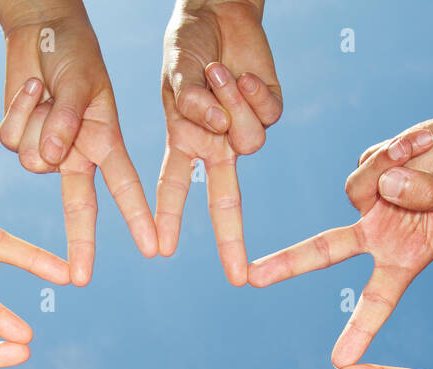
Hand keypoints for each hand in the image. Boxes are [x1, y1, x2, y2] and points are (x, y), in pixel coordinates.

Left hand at [0, 7, 157, 283]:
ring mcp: (46, 148)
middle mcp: (77, 153)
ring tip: (46, 91)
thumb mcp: (80, 83)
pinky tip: (30, 90)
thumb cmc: (73, 52)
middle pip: (80, 207)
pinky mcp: (18, 137)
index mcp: (105, 142)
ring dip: (37, 122)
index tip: (152, 247)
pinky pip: (11, 139)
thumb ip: (68, 121)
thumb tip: (53, 160)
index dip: (138, 218)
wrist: (41, 30)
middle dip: (80, 244)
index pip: (125, 186)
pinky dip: (17, 110)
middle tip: (81, 279)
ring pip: (34, 162)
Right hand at [156, 0, 281, 284]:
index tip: (161, 249)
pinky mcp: (270, 109)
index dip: (169, 218)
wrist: (218, 10)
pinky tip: (240, 73)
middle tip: (237, 277)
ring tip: (217, 72)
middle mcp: (217, 144)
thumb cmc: (188, 42)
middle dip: (230, 241)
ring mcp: (245, 129)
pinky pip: (267, 115)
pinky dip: (251, 91)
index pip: (175, 187)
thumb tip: (216, 128)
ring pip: (249, 142)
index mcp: (185, 140)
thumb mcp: (176, 74)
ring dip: (231, 104)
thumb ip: (190, 104)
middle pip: (225, 201)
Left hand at [248, 103, 432, 366]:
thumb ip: (431, 194)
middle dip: (287, 263)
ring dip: (392, 168)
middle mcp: (382, 234)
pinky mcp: (371, 170)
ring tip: (427, 158)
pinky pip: (368, 160)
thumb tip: (384, 187)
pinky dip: (396, 149)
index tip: (340, 364)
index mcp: (407, 257)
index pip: (379, 299)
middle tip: (250, 279)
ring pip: (356, 188)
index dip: (361, 330)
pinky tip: (420, 146)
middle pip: (325, 250)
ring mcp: (373, 201)